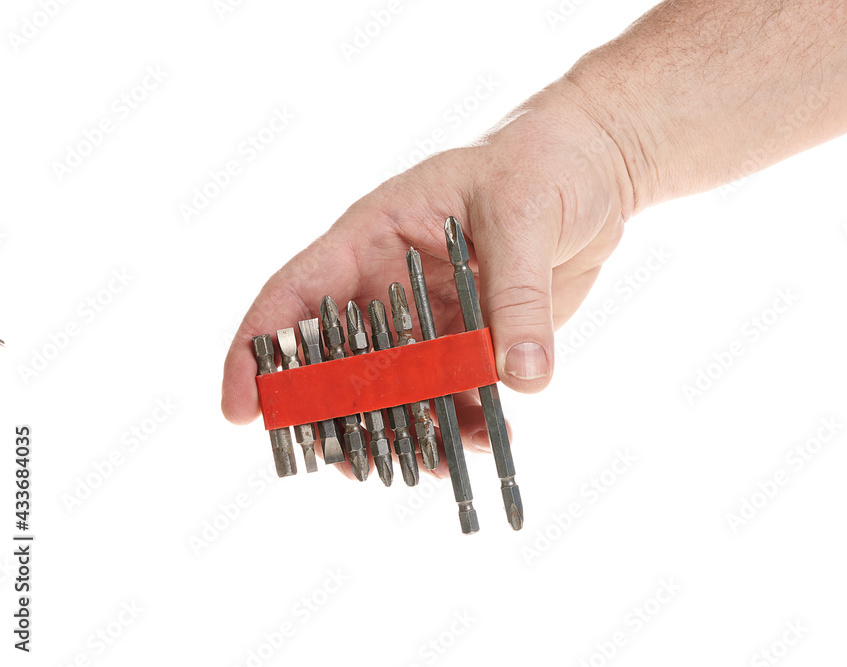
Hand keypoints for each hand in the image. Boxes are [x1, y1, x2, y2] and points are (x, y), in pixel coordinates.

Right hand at [221, 81, 635, 475]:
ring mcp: (432, 313)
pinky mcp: (475, 336)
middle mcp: (392, 281)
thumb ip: (518, 295)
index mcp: (376, 234)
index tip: (241, 411)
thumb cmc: (545, 162)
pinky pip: (458, 391)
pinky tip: (486, 443)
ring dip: (407, 432)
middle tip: (346, 467)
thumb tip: (520, 379)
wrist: (595, 166)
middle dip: (336, 416)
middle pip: (341, 359)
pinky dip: (466, 422)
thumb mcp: (525, 214)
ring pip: (400, 387)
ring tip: (427, 470)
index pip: (296, 294)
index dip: (258, 351)